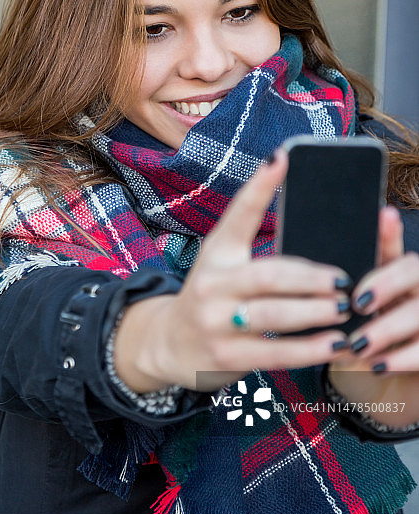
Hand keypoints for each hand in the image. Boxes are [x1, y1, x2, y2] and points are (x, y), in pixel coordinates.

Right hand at [115, 151, 352, 391]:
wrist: (169, 344)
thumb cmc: (212, 297)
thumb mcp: (223, 264)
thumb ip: (257, 248)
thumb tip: (317, 230)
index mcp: (216, 252)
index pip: (238, 214)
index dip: (259, 186)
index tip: (281, 157)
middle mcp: (212, 284)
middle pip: (268, 274)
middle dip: (311, 278)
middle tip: (344, 279)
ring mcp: (216, 321)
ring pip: (275, 316)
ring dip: (315, 313)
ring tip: (345, 309)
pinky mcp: (227, 356)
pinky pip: (276, 354)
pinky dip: (310, 350)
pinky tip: (334, 344)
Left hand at [329, 207, 418, 426]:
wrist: (375, 373)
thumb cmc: (350, 334)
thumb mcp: (339, 311)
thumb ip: (330, 292)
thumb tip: (297, 276)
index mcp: (389, 273)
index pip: (390, 246)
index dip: (389, 232)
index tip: (384, 216)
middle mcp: (413, 288)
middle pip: (413, 269)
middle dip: (386, 283)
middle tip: (358, 303)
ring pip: (418, 311)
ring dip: (386, 328)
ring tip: (358, 345)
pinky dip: (400, 358)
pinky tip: (377, 365)